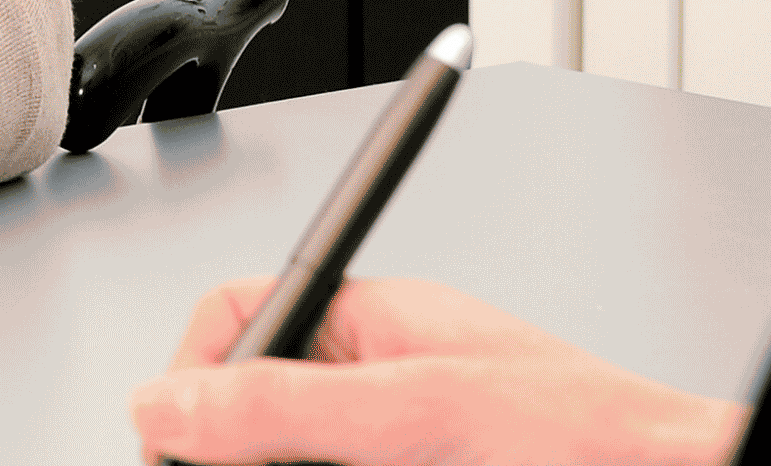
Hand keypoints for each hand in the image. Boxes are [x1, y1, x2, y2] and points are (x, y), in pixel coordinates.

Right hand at [128, 277, 746, 465]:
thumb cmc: (599, 438)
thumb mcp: (421, 412)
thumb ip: (288, 404)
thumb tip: (172, 403)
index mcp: (376, 321)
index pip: (239, 318)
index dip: (197, 378)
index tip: (179, 441)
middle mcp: (380, 383)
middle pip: (251, 411)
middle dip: (239, 452)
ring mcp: (398, 443)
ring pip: (290, 456)